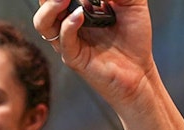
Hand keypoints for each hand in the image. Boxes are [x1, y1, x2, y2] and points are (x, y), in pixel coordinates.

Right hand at [33, 0, 154, 105]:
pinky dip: (68, 25)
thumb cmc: (133, 39)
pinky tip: (79, 15)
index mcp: (78, 10)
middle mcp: (69, 24)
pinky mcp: (73, 57)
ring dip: (50, 7)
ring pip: (43, 23)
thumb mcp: (132, 5)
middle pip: (44, 6)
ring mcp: (69, 41)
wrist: (139, 70)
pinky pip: (63, 40)